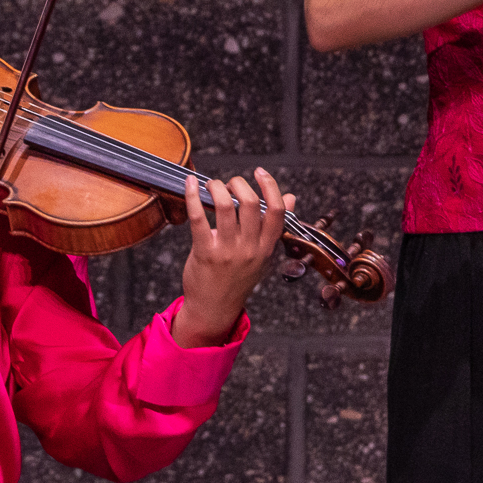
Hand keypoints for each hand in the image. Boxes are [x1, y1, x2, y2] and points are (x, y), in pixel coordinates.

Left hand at [170, 168, 292, 346]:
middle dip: (239, 184)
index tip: (260, 173)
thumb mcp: (263, 256)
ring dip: (217, 187)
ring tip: (211, 185)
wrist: (215, 309)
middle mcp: (250, 248)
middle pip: (251, 204)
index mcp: (266, 247)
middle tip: (229, 183)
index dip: (270, 186)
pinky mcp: (205, 253)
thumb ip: (275, 227)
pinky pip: (199, 218)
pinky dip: (192, 196)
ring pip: (225, 206)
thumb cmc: (238, 279)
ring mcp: (227, 251)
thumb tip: (291, 198)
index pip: (277, 211)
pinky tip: (190, 184)